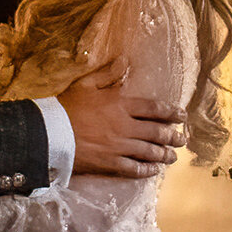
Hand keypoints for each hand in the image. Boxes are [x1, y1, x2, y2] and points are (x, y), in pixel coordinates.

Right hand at [58, 59, 185, 177]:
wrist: (49, 133)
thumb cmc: (66, 107)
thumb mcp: (86, 84)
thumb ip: (108, 74)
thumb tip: (125, 60)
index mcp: (120, 105)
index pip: (154, 108)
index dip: (171, 113)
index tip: (182, 116)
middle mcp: (125, 126)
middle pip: (156, 132)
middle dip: (173, 136)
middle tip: (182, 140)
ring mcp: (119, 147)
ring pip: (149, 152)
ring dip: (164, 154)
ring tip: (173, 157)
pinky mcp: (110, 163)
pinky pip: (134, 169)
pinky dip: (146, 170)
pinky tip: (153, 171)